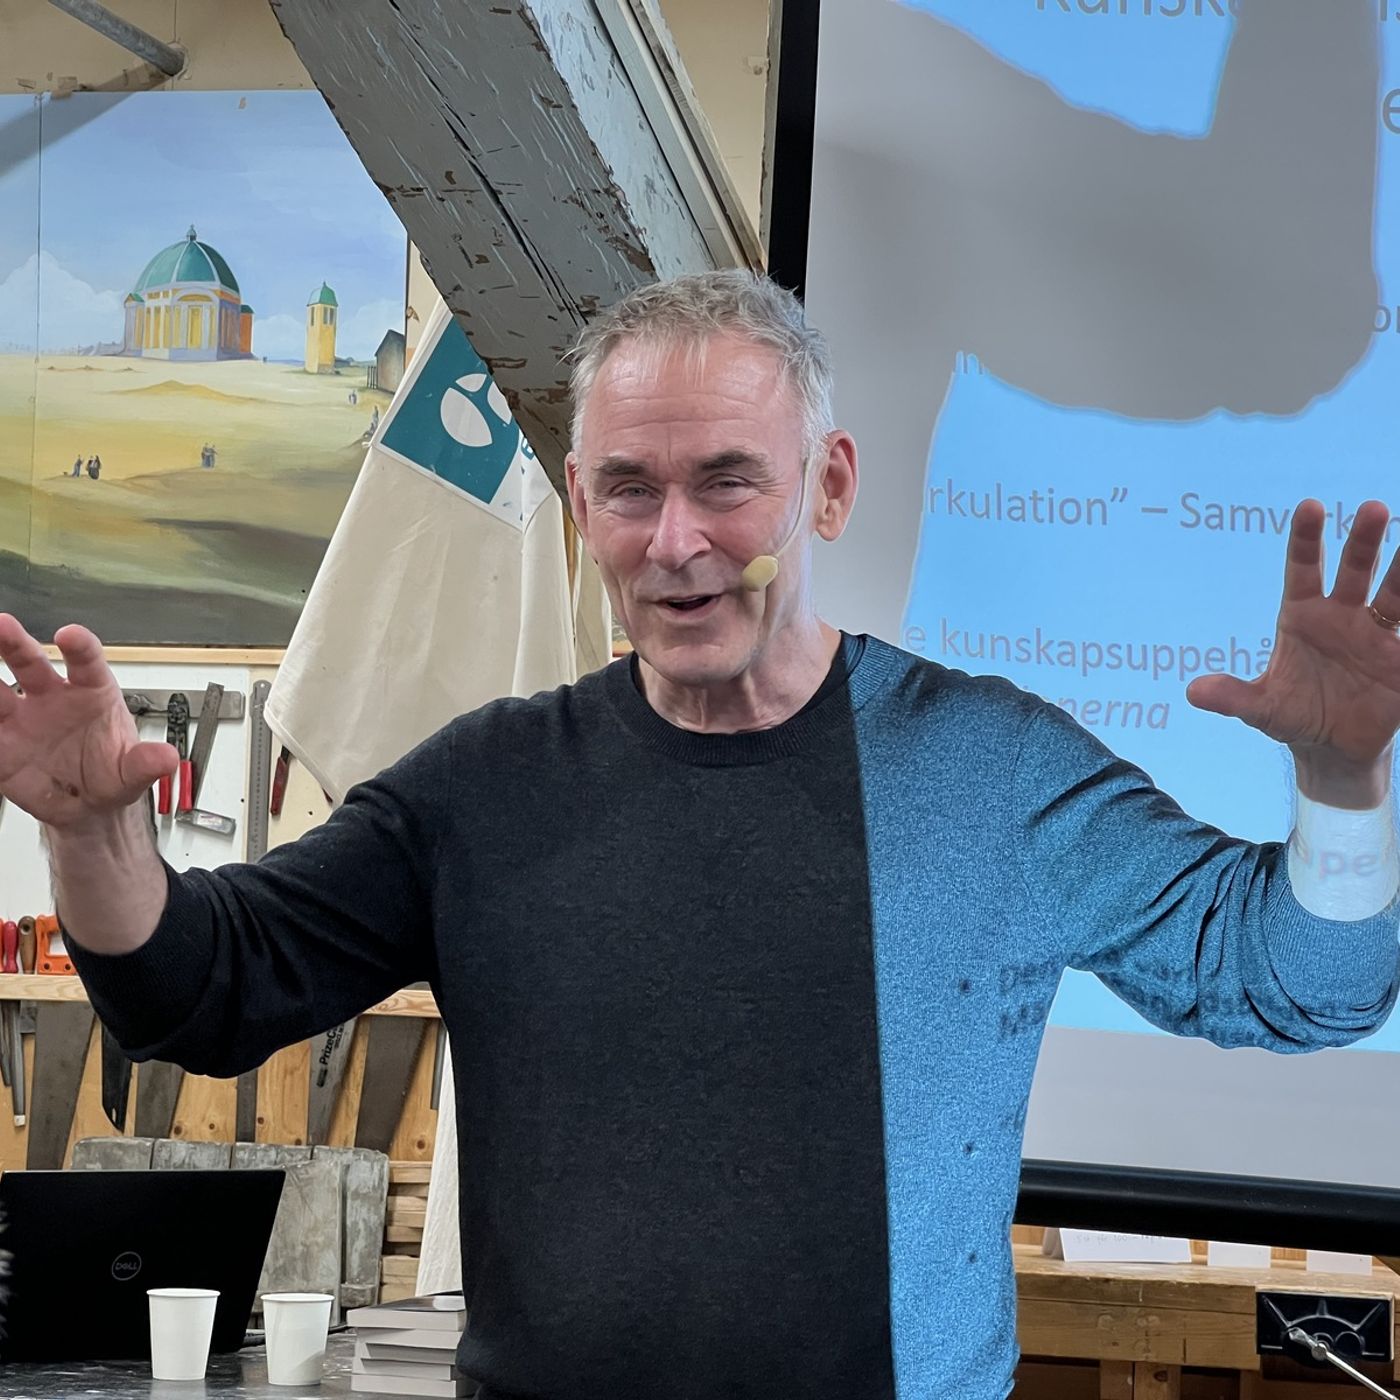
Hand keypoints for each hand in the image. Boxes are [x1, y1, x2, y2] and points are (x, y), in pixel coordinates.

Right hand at [0, 616, 176, 828]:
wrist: (87, 805)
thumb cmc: (112, 774)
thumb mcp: (132, 772)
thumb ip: (145, 763)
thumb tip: (165, 758)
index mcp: (91, 693)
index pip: (87, 662)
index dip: (80, 646)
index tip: (71, 635)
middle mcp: (53, 696)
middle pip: (31, 661)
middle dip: (14, 641)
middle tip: (3, 624)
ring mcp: (22, 717)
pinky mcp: (1, 741)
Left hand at [1187, 500, 1399, 806]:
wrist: (1333, 749)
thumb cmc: (1293, 717)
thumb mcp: (1262, 710)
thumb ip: (1233, 698)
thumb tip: (1193, 693)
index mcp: (1303, 617)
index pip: (1303, 570)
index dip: (1305, 540)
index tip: (1309, 506)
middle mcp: (1342, 616)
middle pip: (1354, 570)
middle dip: (1363, 541)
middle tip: (1373, 508)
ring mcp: (1376, 635)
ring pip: (1395, 595)